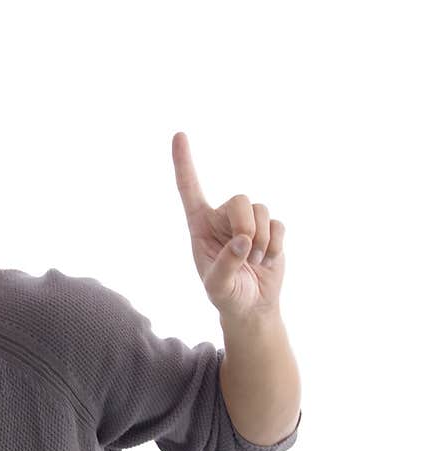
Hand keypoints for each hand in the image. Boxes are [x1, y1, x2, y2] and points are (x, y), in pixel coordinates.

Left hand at [171, 132, 285, 320]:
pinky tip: (267, 261)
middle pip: (239, 199)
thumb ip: (225, 264)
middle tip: (247, 251)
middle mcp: (222, 218)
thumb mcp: (217, 287)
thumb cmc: (226, 295)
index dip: (183, 162)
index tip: (179, 135)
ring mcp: (248, 222)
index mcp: (200, 226)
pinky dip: (276, 246)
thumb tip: (243, 240)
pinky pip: (279, 225)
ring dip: (262, 241)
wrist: (251, 306)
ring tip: (254, 261)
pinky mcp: (272, 229)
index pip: (189, 189)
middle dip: (247, 225)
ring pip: (262, 210)